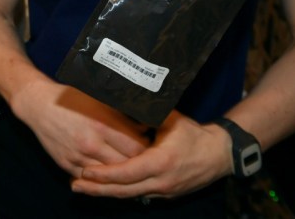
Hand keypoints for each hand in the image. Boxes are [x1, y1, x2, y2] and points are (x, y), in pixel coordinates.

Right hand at [13, 79, 150, 178]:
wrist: (39, 106)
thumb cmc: (72, 99)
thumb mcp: (100, 100)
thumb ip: (122, 114)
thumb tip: (145, 124)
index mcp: (103, 125)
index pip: (137, 147)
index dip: (148, 148)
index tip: (152, 144)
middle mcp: (91, 144)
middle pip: (127, 164)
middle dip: (139, 163)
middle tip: (145, 158)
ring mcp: (79, 157)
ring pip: (110, 176)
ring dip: (121, 172)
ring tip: (130, 166)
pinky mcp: (68, 165)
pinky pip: (91, 180)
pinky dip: (102, 178)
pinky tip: (110, 172)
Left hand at [70, 111, 229, 198]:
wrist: (220, 155)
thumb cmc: (195, 134)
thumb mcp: (171, 120)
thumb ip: (147, 112)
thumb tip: (125, 97)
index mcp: (160, 162)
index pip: (126, 173)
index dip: (104, 174)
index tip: (85, 170)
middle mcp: (160, 181)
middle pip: (123, 190)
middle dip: (97, 189)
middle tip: (74, 185)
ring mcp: (163, 192)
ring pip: (129, 196)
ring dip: (106, 193)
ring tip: (83, 187)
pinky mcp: (165, 195)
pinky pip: (139, 195)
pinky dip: (121, 192)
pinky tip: (106, 188)